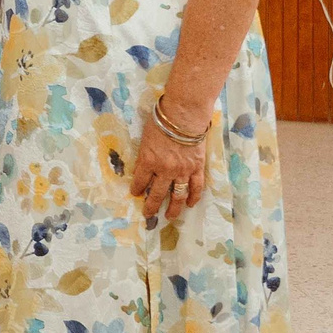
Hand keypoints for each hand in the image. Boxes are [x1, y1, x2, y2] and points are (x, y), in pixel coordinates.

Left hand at [128, 101, 209, 225]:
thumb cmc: (162, 120)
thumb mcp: (146, 137)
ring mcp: (182, 171)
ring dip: (173, 208)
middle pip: (157, 194)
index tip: (136, 194)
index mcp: (148, 161)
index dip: (137, 189)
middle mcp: (164, 170)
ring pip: (177, 196)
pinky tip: (191, 204)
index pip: (140, 181)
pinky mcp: (197, 168)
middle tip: (148, 213)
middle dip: (151, 206)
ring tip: (169, 216)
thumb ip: (145, 152)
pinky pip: (196, 187)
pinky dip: (194, 197)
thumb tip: (144, 163)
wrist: (184, 115)